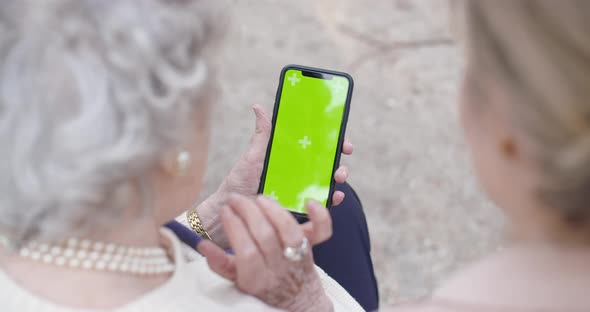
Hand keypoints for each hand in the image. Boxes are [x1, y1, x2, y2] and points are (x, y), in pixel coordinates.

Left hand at [195, 104, 352, 247]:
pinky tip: (335, 195)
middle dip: (339, 156)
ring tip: (338, 175)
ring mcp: (300, 191)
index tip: (340, 136)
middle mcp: (298, 173)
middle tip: (343, 153)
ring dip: (339, 175)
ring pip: (327, 181)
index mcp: (289, 157)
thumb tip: (258, 107)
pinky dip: (332, 199)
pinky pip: (321, 204)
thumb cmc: (239, 183)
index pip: (316, 145)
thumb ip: (261, 135)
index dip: (332, 139)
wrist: (229, 211)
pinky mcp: (299, 208)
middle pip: (326, 161)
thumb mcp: (252, 156)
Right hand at [197, 194, 333, 311]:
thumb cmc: (262, 283)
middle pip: (265, 236)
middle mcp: (279, 268)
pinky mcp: (312, 246)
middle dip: (248, 211)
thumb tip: (202, 245)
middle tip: (235, 199)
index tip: (225, 211)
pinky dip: (319, 215)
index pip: (246, 252)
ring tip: (259, 198)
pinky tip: (308, 202)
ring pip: (289, 230)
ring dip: (273, 209)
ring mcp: (297, 257)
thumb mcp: (237, 279)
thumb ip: (220, 263)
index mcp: (257, 279)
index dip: (235, 228)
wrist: (296, 297)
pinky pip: (321, 232)